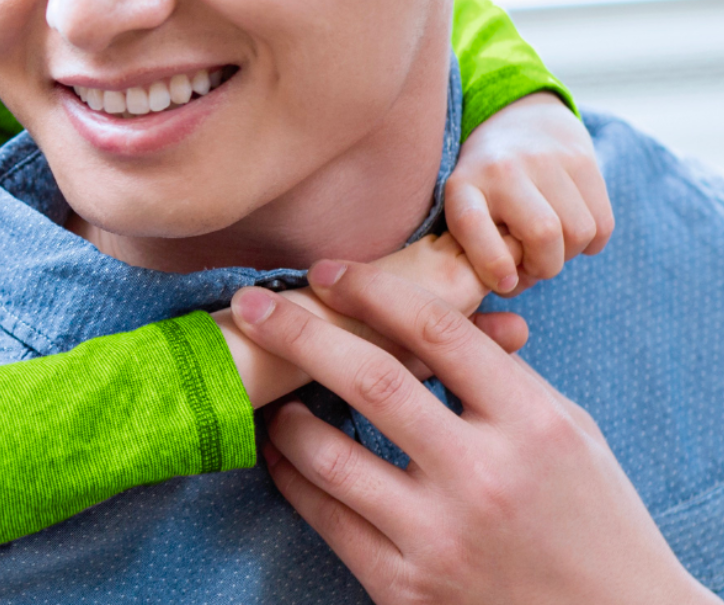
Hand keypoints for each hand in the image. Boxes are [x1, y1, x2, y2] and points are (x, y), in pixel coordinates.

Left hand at [230, 262, 714, 604]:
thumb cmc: (593, 521)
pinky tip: (280, 451)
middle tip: (252, 305)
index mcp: (532, 426)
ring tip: (272, 392)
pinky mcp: (405, 587)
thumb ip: (502, 374)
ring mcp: (439, 536)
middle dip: (299, 333)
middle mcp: (482, 477)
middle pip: (370, 381)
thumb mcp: (569, 433)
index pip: (437, 333)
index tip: (326, 273)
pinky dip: (291, 476)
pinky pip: (325, 518)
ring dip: (285, 416)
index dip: (372, 291)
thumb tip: (432, 310)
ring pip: (328, 455)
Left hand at [446, 92, 613, 293]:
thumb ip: (480, 249)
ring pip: (579, 232)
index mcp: (463, 185)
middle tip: (534, 265)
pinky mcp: (582, 158)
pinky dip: (592, 242)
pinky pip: (603, 223)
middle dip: (544, 267)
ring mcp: (544, 159)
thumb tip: (512, 285)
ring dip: (570, 253)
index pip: (471, 223)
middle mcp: (502, 168)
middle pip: (543, 235)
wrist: (517, 119)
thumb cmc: (488, 186)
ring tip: (552, 245)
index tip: (506, 282)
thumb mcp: (467, 210)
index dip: (491, 263)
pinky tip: (573, 233)